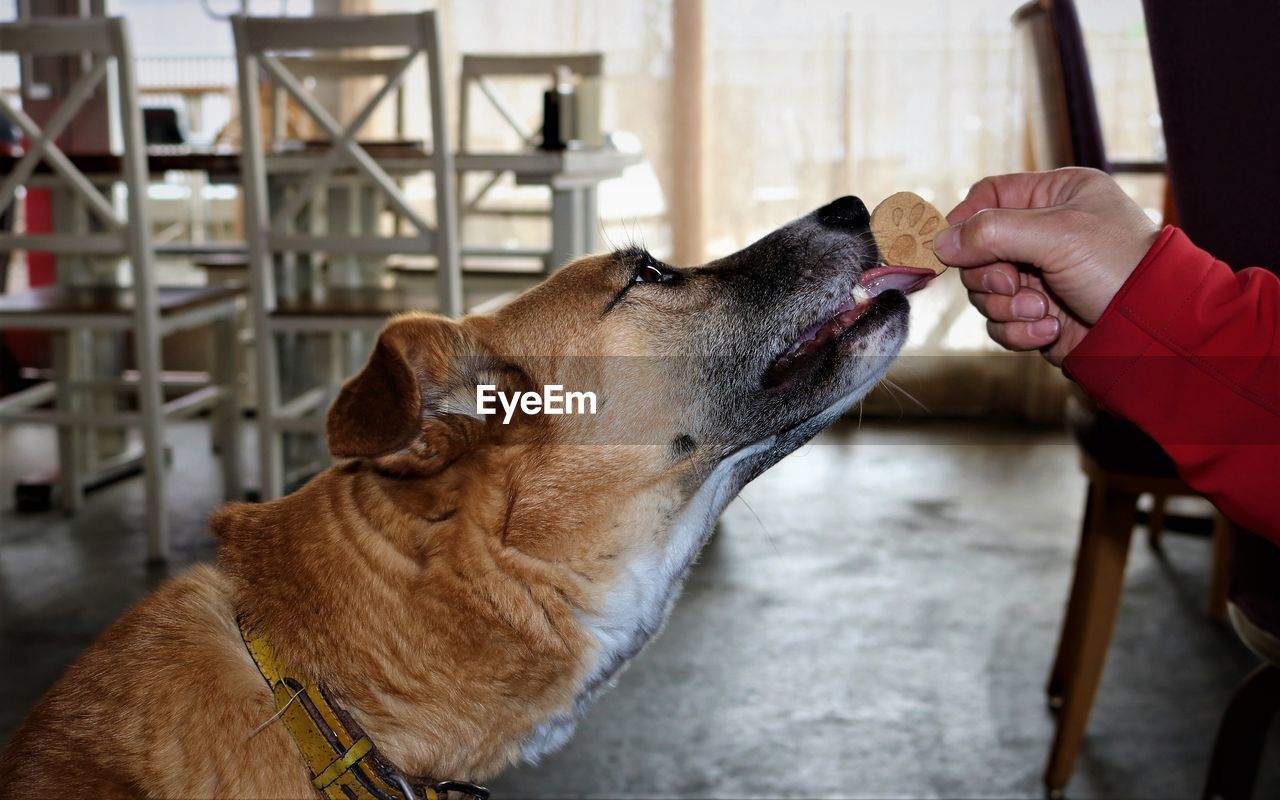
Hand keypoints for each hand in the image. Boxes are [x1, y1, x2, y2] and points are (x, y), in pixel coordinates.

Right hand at [933, 168, 1159, 365]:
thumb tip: (941, 241)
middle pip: (978, 250)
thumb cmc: (1119, 267)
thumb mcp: (1056, 233)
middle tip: (1014, 284)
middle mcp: (1044, 233)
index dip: (966, 220)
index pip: (989, 196)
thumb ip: (992, 231)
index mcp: (1055, 196)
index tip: (953, 246)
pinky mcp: (1038, 315)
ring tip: (1042, 311)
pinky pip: (1001, 323)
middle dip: (991, 275)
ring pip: (986, 291)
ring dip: (1006, 307)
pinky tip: (1050, 328)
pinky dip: (1019, 330)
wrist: (1152, 330)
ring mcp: (1040, 276)